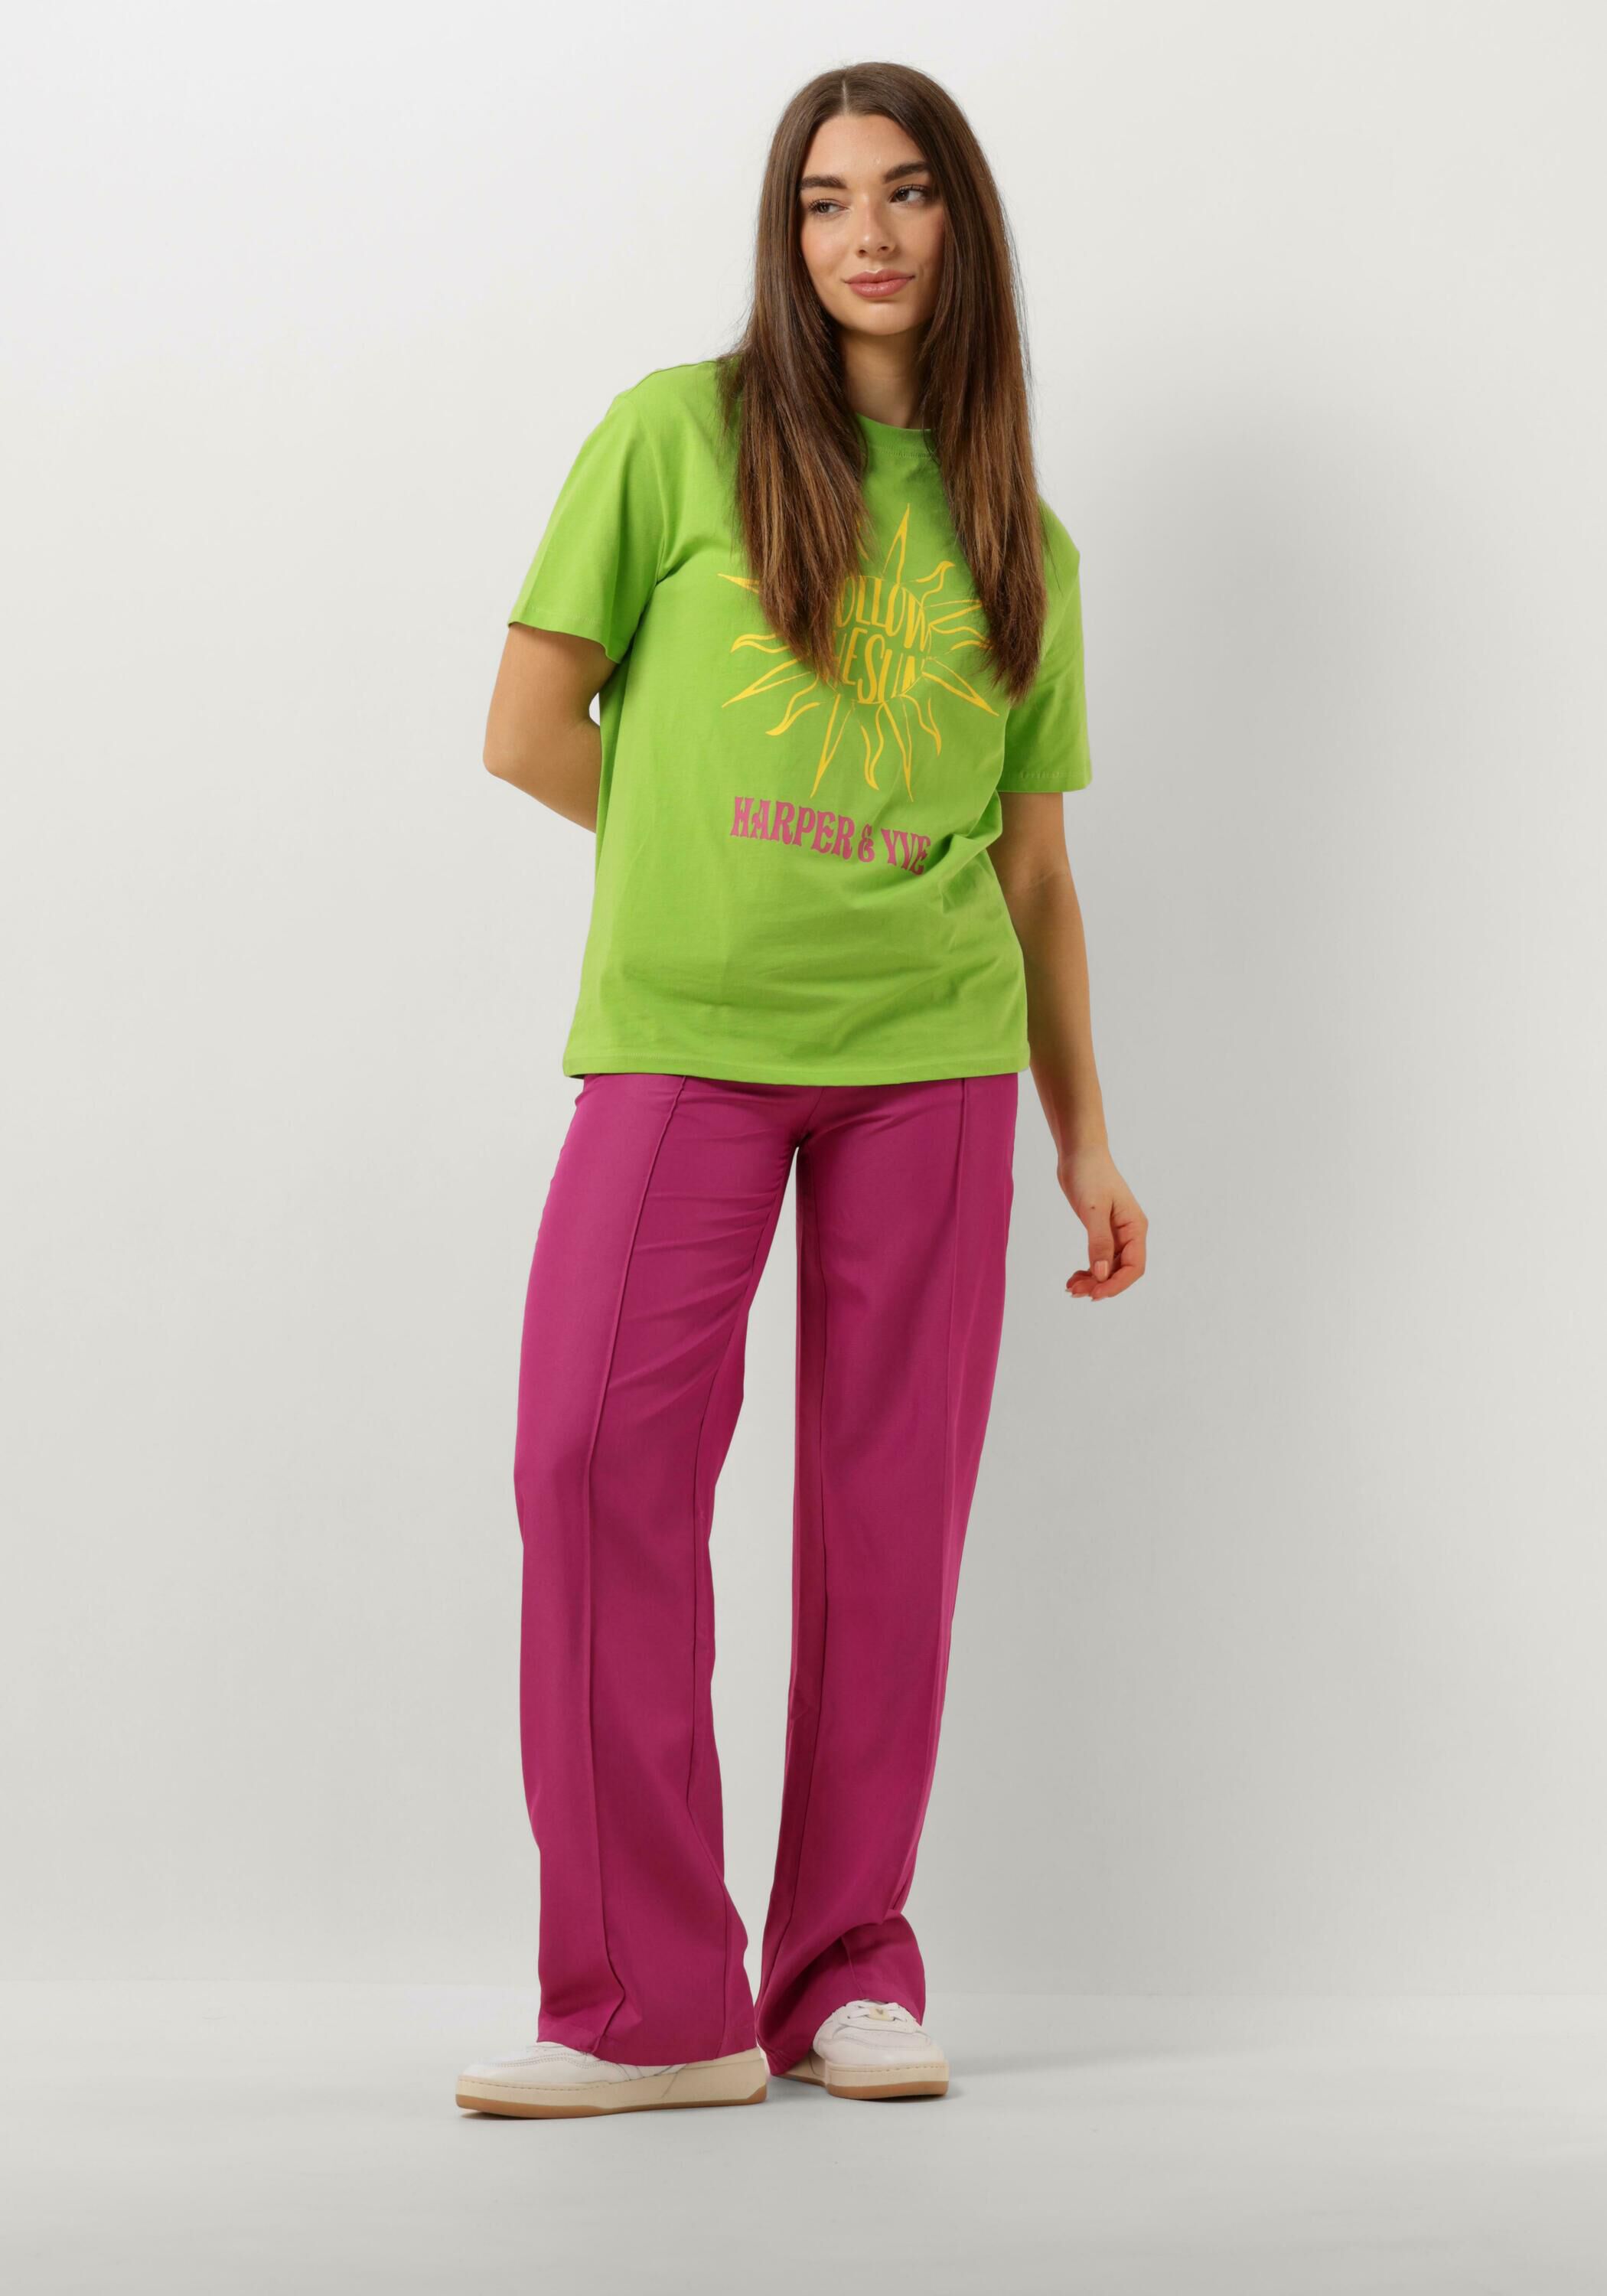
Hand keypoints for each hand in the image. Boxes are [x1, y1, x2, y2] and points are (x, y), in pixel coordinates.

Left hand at [1058, 1143, 1146, 1300]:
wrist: (1079, 1153)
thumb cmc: (1090, 1175)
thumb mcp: (1093, 1209)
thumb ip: (1099, 1243)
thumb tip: (1102, 1274)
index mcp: (1135, 1228)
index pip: (1134, 1267)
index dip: (1116, 1284)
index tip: (1095, 1294)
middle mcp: (1129, 1233)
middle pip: (1121, 1270)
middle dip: (1101, 1284)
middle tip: (1075, 1292)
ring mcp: (1116, 1233)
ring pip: (1108, 1267)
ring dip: (1092, 1280)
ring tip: (1071, 1286)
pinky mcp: (1101, 1231)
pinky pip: (1099, 1258)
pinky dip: (1088, 1269)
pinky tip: (1074, 1276)